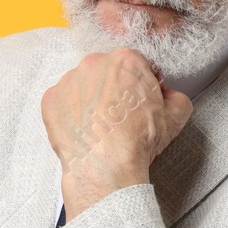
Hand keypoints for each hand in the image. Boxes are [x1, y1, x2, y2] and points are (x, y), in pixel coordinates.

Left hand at [41, 48, 193, 218]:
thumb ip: (176, 98)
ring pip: (82, 85)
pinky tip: (82, 129)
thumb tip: (170, 96)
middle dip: (113, 88)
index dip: (140, 82)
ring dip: (90, 98)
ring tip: (99, 124)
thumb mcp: (175, 117)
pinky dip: (70, 113)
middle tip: (119, 114)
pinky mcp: (51, 100)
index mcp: (126, 60)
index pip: (135, 64)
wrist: (105, 166)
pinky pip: (62, 101)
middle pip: (106, 71)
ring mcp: (69, 81)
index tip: (140, 98)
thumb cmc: (137, 142)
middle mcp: (94, 64)